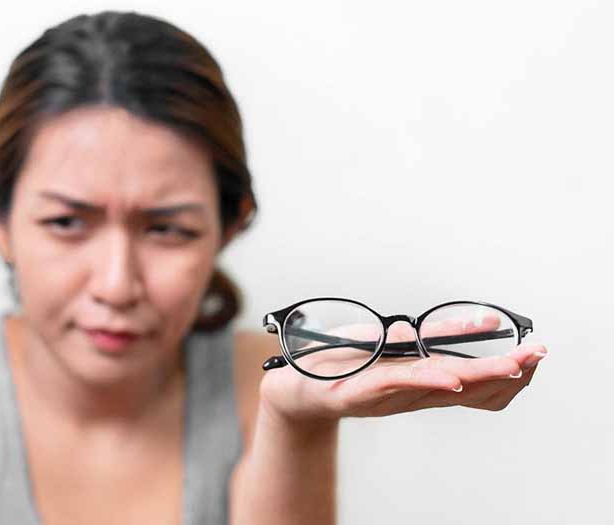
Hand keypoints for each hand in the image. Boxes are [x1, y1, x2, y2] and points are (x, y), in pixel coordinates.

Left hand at [259, 318, 547, 422]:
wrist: (288, 386)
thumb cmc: (337, 363)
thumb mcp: (387, 339)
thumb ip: (427, 334)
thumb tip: (473, 324)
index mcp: (419, 382)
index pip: (472, 381)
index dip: (506, 371)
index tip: (537, 355)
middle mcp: (407, 392)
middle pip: (464, 386)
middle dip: (503, 371)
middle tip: (537, 357)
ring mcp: (382, 393)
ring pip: (436, 386)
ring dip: (475, 375)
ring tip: (511, 365)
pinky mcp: (353, 390)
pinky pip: (392, 384)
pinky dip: (422, 379)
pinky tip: (449, 377)